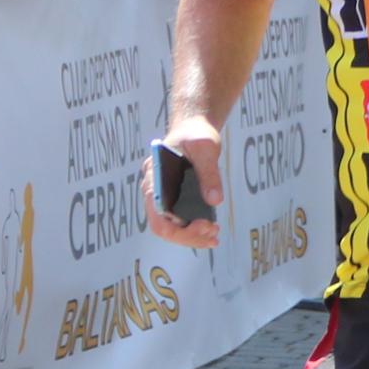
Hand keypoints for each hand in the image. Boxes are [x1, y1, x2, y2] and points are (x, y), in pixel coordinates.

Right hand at [147, 123, 221, 249]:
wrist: (193, 130)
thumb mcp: (205, 147)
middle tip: (214, 235)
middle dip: (188, 236)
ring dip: (192, 237)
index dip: (179, 227)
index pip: (158, 213)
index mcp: (154, 175)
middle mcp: (153, 190)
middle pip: (163, 226)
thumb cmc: (195, 134)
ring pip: (170, 228)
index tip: (204, 224)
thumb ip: (209, 173)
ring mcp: (162, 197)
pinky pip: (177, 222)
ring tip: (214, 237)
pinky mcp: (173, 200)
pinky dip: (193, 231)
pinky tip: (210, 231)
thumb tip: (215, 201)